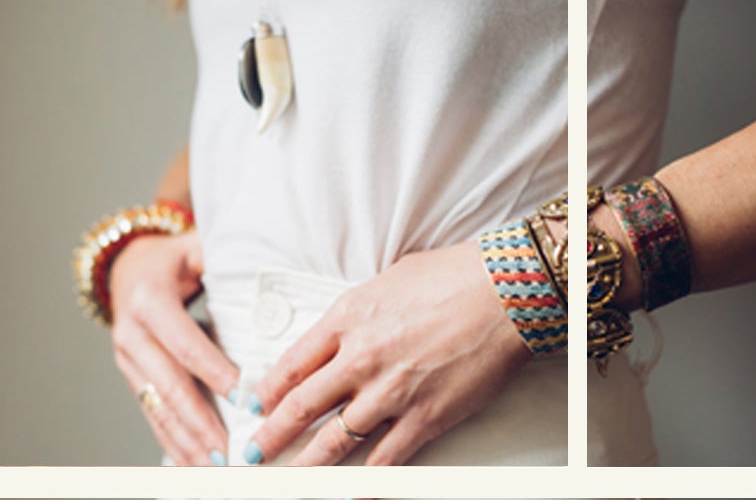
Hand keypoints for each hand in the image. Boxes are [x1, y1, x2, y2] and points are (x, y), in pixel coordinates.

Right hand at [104, 232, 241, 464]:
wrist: (127, 267)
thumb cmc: (174, 258)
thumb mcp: (196, 248)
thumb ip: (225, 262)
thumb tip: (272, 284)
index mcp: (149, 300)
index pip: (186, 343)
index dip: (215, 372)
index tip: (245, 399)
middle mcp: (131, 333)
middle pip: (168, 386)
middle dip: (201, 424)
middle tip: (232, 451)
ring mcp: (127, 360)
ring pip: (158, 409)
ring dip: (187, 444)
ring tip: (216, 470)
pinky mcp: (131, 379)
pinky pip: (153, 415)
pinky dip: (174, 443)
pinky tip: (195, 465)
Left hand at [249, 241, 529, 465]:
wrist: (502, 292)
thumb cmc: (452, 277)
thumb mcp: (387, 281)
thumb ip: (358, 313)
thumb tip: (345, 329)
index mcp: (346, 320)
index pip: (291, 364)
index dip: (268, 391)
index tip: (257, 406)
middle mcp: (360, 359)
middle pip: (301, 407)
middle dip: (271, 435)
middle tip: (253, 452)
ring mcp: (390, 392)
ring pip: (334, 440)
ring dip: (307, 464)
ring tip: (290, 477)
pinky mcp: (424, 416)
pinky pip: (385, 456)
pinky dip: (366, 475)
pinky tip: (353, 483)